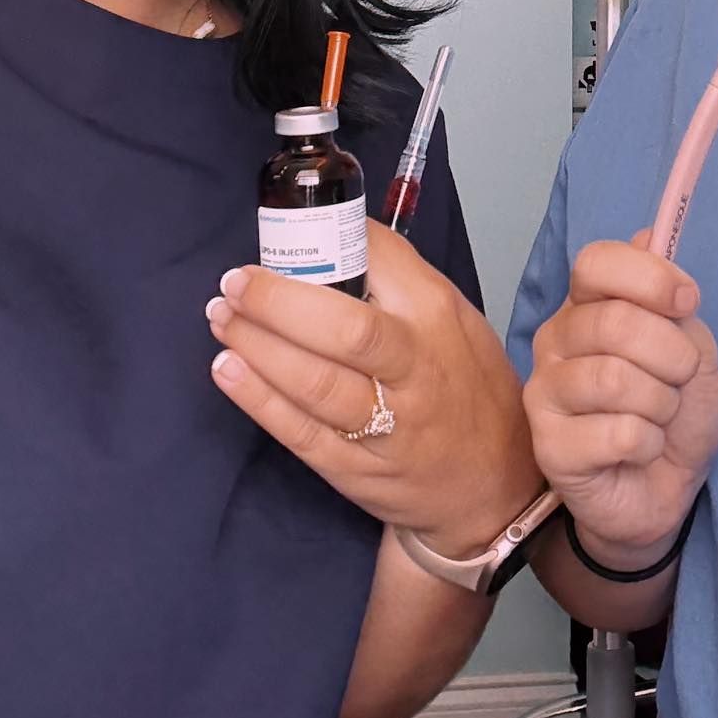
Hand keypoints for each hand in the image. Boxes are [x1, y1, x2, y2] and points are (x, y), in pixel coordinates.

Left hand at [206, 222, 540, 557]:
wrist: (495, 485)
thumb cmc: (470, 388)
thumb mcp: (458, 320)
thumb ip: (403, 284)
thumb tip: (339, 236)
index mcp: (438, 318)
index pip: (381, 264)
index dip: (327, 242)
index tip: (286, 232)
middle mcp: (415, 369)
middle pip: (343, 329)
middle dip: (278, 300)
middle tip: (235, 281)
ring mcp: (387, 425)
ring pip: (315, 382)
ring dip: (258, 346)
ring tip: (222, 317)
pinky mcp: (355, 468)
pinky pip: (300, 432)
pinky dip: (258, 399)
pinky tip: (228, 369)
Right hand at [524, 234, 717, 565]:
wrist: (667, 487)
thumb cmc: (675, 412)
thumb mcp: (692, 348)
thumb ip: (670, 299)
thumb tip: (649, 234)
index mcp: (586, 306)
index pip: (595, 263)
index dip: (648, 277)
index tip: (688, 303)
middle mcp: (555, 341)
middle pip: (612, 322)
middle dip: (671, 355)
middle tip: (679, 379)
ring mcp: (544, 393)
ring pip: (615, 380)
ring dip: (661, 403)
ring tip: (658, 418)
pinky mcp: (549, 446)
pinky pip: (617, 433)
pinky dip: (649, 443)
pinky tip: (641, 450)